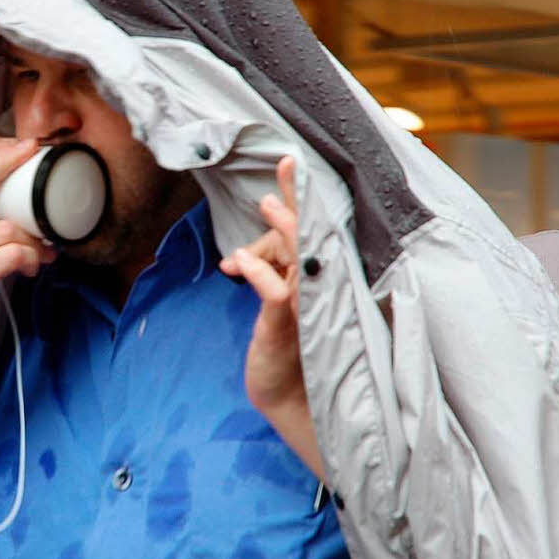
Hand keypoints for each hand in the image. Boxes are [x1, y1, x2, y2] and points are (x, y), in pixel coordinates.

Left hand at [220, 156, 322, 477]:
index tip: (289, 162)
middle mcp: (320, 288)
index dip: (300, 196)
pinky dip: (260, 274)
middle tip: (288, 164)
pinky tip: (238, 263)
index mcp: (317, 277)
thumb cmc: (285, 345)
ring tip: (266, 204)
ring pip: (301, 259)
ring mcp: (307, 307)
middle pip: (313, 235)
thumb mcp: (274, 302)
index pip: (312, 229)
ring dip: (283, 229)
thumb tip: (239, 255)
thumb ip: (265, 271)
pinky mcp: (288, 328)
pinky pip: (276, 295)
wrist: (286, 396)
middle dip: (298, 198)